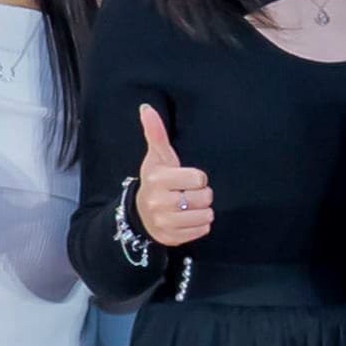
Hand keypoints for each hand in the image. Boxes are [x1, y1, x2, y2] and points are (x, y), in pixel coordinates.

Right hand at [130, 99, 215, 249]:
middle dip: (201, 194)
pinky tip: (187, 218)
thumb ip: (155, 133)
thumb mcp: (157, 157)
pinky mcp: (171, 237)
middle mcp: (158, 202)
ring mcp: (164, 222)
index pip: (199, 178)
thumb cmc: (156, 180)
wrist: (140, 213)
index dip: (197, 178)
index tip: (185, 178)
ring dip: (203, 210)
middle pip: (205, 197)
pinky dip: (200, 224)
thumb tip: (146, 108)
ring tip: (188, 205)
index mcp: (157, 179)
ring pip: (206, 215)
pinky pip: (202, 230)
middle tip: (187, 192)